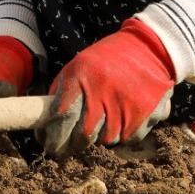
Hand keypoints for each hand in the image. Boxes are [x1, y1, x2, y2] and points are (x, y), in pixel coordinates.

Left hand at [41, 19, 174, 156]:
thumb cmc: (105, 60)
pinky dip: (122, 134)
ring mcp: (126, 102)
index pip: (64, 116)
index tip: (51, 145)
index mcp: (82, 75)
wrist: (146, 48)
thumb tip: (47, 123)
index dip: (55, 136)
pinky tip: (123, 116)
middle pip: (84, 134)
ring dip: (100, 137)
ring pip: (106, 139)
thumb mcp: (78, 66)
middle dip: (76, 143)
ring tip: (103, 119)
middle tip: (73, 142)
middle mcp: (103, 89)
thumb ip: (62, 92)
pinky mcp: (147, 112)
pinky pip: (127, 138)